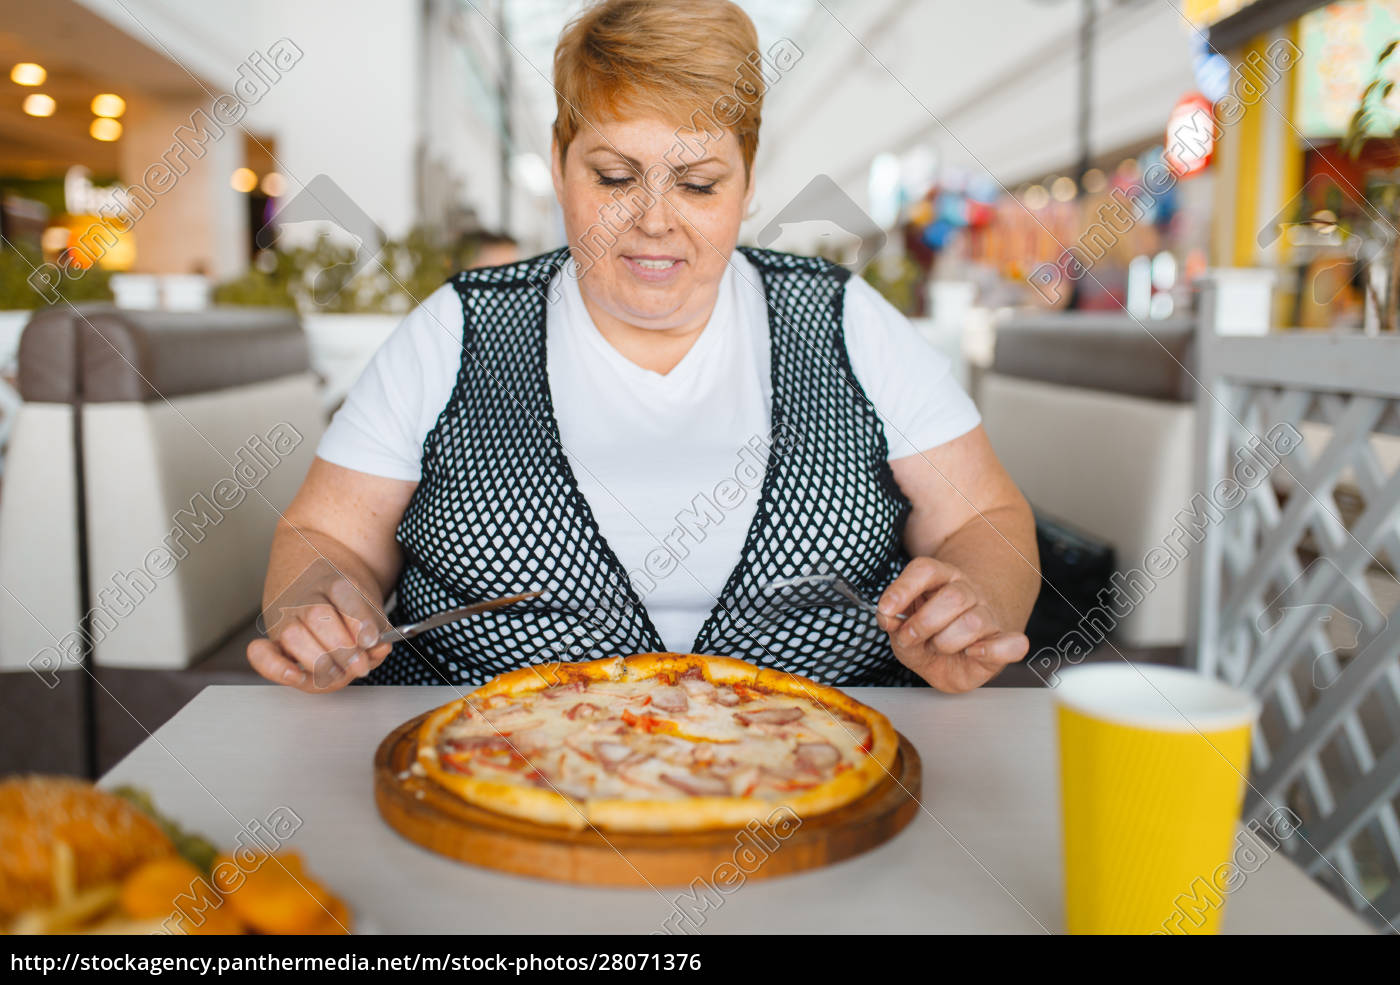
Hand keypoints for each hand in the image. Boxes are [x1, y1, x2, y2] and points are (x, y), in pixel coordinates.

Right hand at [246, 564, 391, 692]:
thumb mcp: (368, 602)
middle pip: (319, 617)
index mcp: (335, 580)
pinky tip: (296, 676)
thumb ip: (378, 627)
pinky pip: (262, 654)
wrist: (309, 574)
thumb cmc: (344, 595)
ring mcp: (286, 617)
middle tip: (359, 665)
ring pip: (294, 637)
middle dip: (343, 648)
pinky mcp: (273, 639)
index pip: (345, 595)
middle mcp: (306, 596)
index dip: (360, 621)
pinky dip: (276, 668)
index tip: (371, 640)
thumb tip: (378, 649)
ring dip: (320, 662)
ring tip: (339, 673)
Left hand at [877, 557, 1029, 692]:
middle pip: (953, 596)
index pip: (926, 570)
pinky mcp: (1005, 642)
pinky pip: (1014, 643)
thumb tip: (887, 618)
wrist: (961, 652)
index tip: (886, 609)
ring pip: (974, 621)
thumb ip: (895, 625)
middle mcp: (967, 593)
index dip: (904, 588)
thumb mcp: (905, 630)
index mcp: (941, 580)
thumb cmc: (933, 636)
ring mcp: (989, 616)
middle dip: (924, 623)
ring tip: (938, 647)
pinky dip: (992, 650)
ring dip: (947, 641)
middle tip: (910, 637)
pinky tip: (973, 652)